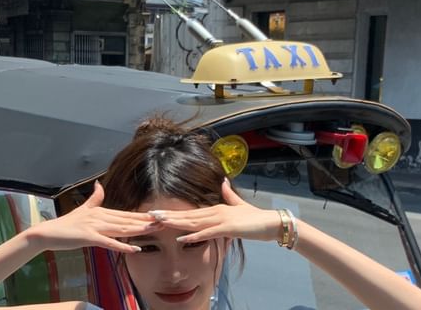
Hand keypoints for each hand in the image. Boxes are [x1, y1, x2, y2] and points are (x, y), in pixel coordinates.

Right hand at [25, 181, 157, 253]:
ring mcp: (95, 226)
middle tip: (163, 222)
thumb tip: (99, 184)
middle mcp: (101, 217)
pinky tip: (134, 249)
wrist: (48, 233)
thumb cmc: (66, 224)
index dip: (142, 216)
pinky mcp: (89, 237)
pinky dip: (122, 245)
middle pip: (127, 220)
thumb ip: (94, 199)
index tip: (157, 216)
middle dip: (146, 221)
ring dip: (138, 230)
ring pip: (121, 228)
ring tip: (154, 230)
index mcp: (101, 212)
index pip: (126, 214)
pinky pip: (109, 242)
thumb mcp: (82, 209)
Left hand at [151, 179, 283, 243]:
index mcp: (215, 209)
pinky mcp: (228, 228)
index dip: (174, 213)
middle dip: (168, 216)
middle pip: (187, 215)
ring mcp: (221, 219)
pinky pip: (207, 233)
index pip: (190, 212)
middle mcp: (215, 212)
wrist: (271, 222)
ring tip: (159, 222)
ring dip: (175, 223)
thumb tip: (223, 182)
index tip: (158, 214)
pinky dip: (193, 236)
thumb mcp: (239, 206)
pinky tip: (181, 239)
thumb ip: (229, 195)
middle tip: (149, 216)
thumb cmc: (255, 218)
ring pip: (193, 222)